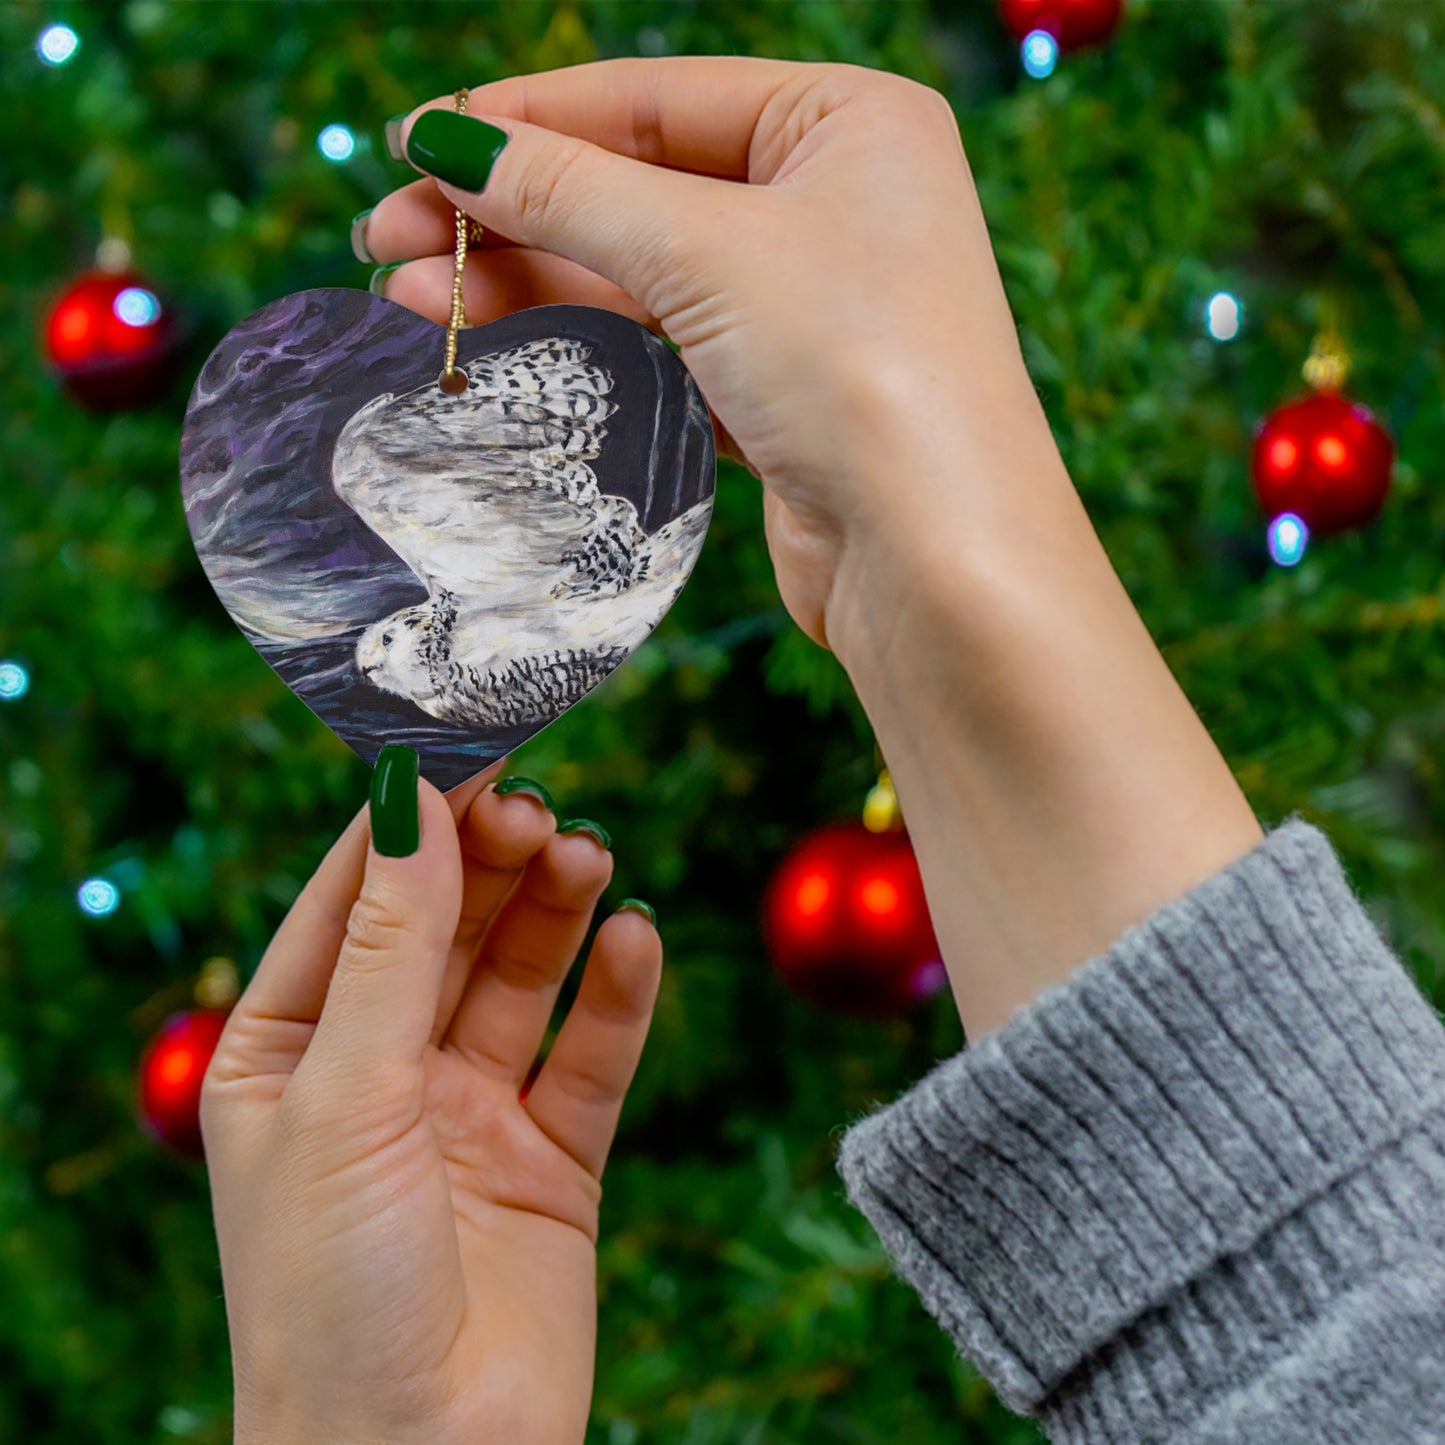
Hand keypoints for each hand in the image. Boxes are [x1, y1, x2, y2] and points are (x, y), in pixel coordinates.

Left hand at [201, 764, 660, 1444]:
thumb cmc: (331, 1294)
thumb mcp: (346, 1096)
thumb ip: (390, 946)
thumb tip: (410, 799)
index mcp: (289, 1053)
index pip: (352, 902)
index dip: (409, 822)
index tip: (469, 746)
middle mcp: (380, 1073)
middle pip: (447, 927)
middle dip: (491, 863)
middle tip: (540, 810)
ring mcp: (469, 1113)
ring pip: (521, 978)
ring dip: (556, 912)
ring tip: (589, 858)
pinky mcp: (552, 1159)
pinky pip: (591, 1055)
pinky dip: (617, 994)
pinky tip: (636, 939)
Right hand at [359, 57, 1050, 652]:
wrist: (936, 559)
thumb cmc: (860, 370)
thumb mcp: (707, 251)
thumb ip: (571, 191)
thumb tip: (448, 140)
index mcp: (847, 121)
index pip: (655, 98)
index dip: (527, 118)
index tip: (416, 141)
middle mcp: (834, 201)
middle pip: (637, 185)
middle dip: (509, 210)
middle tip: (387, 235)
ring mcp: (807, 301)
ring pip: (639, 270)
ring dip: (527, 279)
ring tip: (407, 295)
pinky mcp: (780, 390)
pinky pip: (659, 342)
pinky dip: (579, 339)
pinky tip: (494, 337)